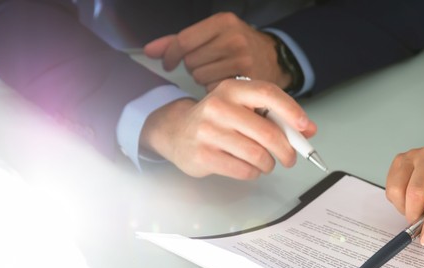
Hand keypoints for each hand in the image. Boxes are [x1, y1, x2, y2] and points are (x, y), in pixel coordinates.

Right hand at [139, 79, 315, 179]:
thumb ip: (275, 116)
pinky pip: (243, 170)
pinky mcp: (203, 155)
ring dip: (269, 164)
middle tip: (290, 158)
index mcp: (232, 89)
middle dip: (287, 150)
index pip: (268, 94)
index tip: (305, 127)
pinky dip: (253, 173)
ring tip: (266, 162)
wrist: (175, 131)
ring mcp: (208, 131)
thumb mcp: (243, 108)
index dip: (291, 111)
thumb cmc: (218, 120)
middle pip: (268, 132)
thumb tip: (308, 131)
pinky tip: (249, 167)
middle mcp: (218, 106)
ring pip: (257, 155)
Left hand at [144, 12, 288, 91]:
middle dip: (193, 66)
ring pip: (201, 77)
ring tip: (217, 73)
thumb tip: (148, 51)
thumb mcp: (211, 34)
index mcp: (223, 22)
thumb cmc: (236, 46)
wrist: (274, 58)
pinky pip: (214, 89)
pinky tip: (225, 83)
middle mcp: (234, 38)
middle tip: (207, 65)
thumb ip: (178, 41)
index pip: (184, 40)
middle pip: (191, 61)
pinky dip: (214, 89)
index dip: (171, 55)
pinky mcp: (247, 79)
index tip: (169, 63)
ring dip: (203, 79)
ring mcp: (243, 59)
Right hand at [385, 135, 423, 245]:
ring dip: (405, 209)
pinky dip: (398, 202)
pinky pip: (391, 188)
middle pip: (415, 192)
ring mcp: (413, 155)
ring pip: (398, 190)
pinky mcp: (400, 160)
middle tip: (419, 226)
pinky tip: (409, 200)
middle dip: (414, 216)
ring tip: (417, 210)